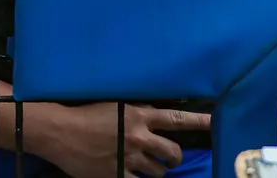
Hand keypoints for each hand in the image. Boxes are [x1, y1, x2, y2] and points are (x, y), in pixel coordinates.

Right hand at [39, 102, 209, 177]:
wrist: (62, 131)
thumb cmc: (86, 114)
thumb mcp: (116, 106)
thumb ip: (138, 113)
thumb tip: (154, 118)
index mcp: (139, 115)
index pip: (176, 119)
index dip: (198, 122)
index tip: (214, 123)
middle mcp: (138, 136)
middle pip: (172, 152)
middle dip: (174, 158)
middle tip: (169, 158)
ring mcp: (128, 158)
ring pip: (158, 171)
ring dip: (156, 171)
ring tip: (145, 166)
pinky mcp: (117, 175)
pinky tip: (130, 174)